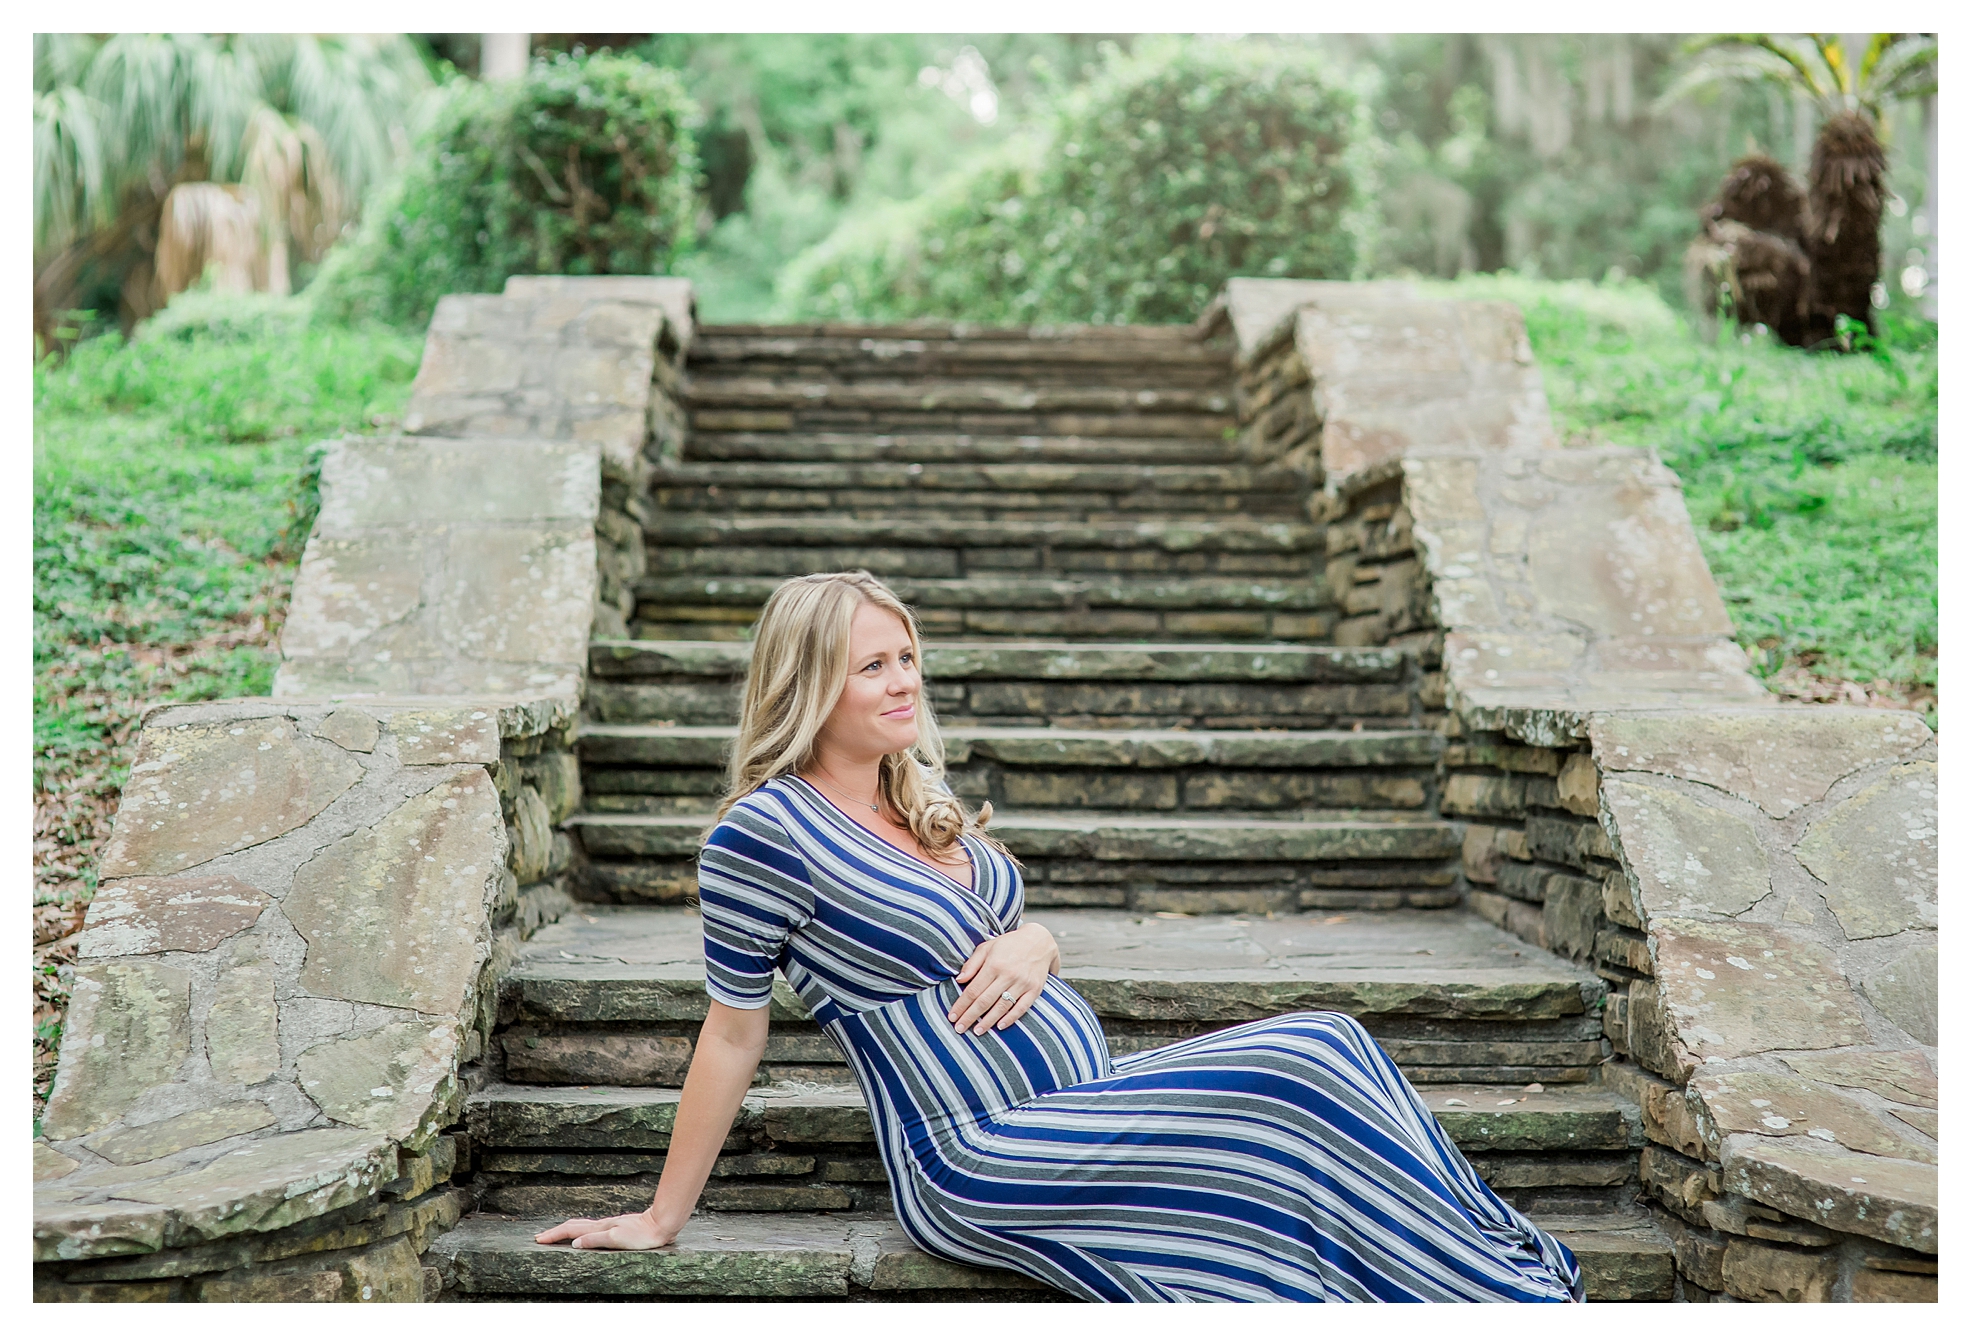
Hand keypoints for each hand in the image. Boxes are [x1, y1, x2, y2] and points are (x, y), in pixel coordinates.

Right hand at [534, 1209, 676, 1250]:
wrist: (661, 1224)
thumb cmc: (642, 1234)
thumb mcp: (617, 1239)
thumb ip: (595, 1240)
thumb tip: (573, 1243)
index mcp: (600, 1228)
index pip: (571, 1230)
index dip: (554, 1235)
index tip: (539, 1239)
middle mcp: (602, 1225)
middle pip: (573, 1226)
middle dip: (555, 1231)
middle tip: (540, 1237)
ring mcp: (609, 1225)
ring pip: (582, 1226)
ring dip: (566, 1230)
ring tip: (555, 1234)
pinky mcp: (616, 1228)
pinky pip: (591, 1228)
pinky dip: (579, 1230)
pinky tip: (583, 1234)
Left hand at [948, 922, 1058, 1034]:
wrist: (1039, 941)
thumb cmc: (1009, 944)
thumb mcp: (987, 947)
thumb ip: (972, 963)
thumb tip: (959, 980)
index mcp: (994, 964)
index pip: (973, 990)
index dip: (961, 1005)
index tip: (952, 1016)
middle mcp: (1008, 974)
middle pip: (985, 1001)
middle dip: (970, 1017)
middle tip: (959, 1029)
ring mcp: (1022, 983)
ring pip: (1002, 1007)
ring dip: (988, 1022)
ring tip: (977, 1031)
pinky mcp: (1035, 989)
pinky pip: (1021, 1008)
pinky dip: (1010, 1018)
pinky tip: (1000, 1026)